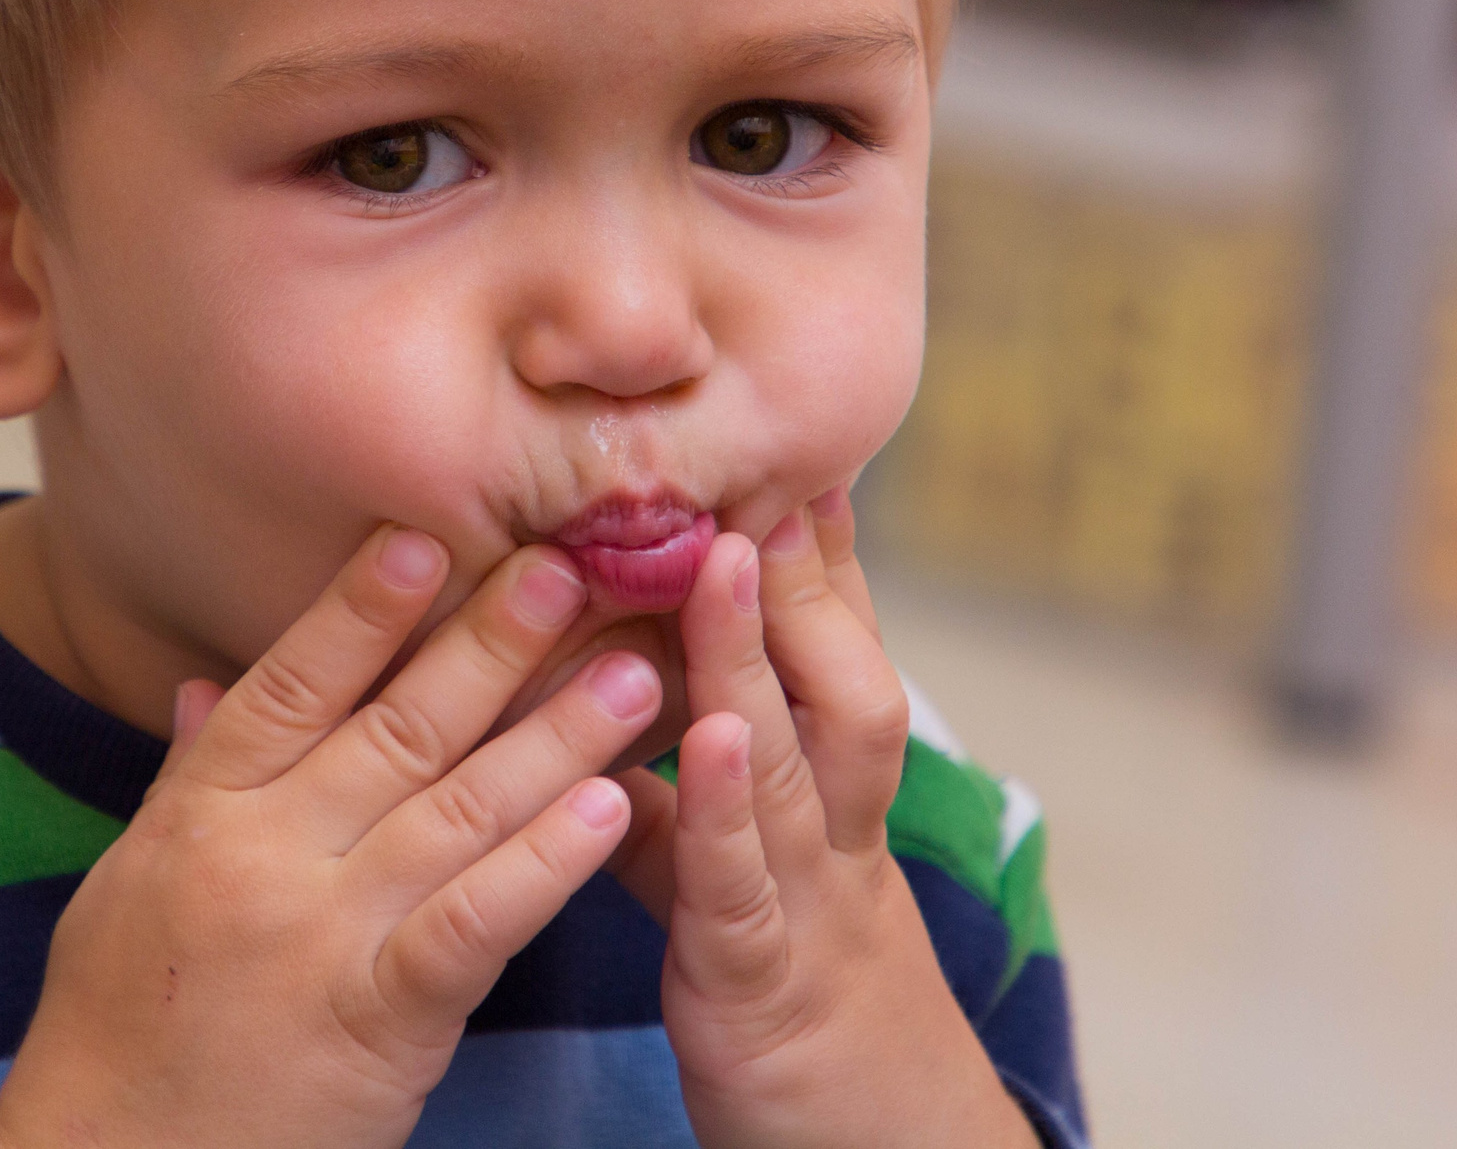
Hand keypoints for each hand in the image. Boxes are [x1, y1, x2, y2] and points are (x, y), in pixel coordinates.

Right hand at [0, 525, 662, 1148]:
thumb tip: (209, 686)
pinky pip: (475, 921)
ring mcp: (322, 932)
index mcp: (201, 813)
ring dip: (555, 734)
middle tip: (568, 567)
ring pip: (457, 807)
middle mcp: (262, 853)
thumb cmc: (118, 1030)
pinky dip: (545, 861)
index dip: (363, 608)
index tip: (429, 537)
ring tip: (633, 672)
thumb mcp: (132, 885)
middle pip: (395, 725)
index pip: (293, 683)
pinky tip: (609, 810)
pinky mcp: (377, 1016)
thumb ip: (190, 780)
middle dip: (490, 643)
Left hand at [607, 496, 1035, 1148]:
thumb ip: (686, 789)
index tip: (791, 462)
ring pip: (795, 764)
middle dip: (803, 579)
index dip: (816, 565)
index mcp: (825, 810)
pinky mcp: (760, 981)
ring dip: (755, 655)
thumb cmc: (788, 994)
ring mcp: (808, 905)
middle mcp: (835, 839)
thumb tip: (619, 695)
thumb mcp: (741, 876)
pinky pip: (741, 885)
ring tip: (725, 557)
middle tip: (759, 474)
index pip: (828, 661)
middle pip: (836, 684)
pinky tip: (704, 740)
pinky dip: (722, 809)